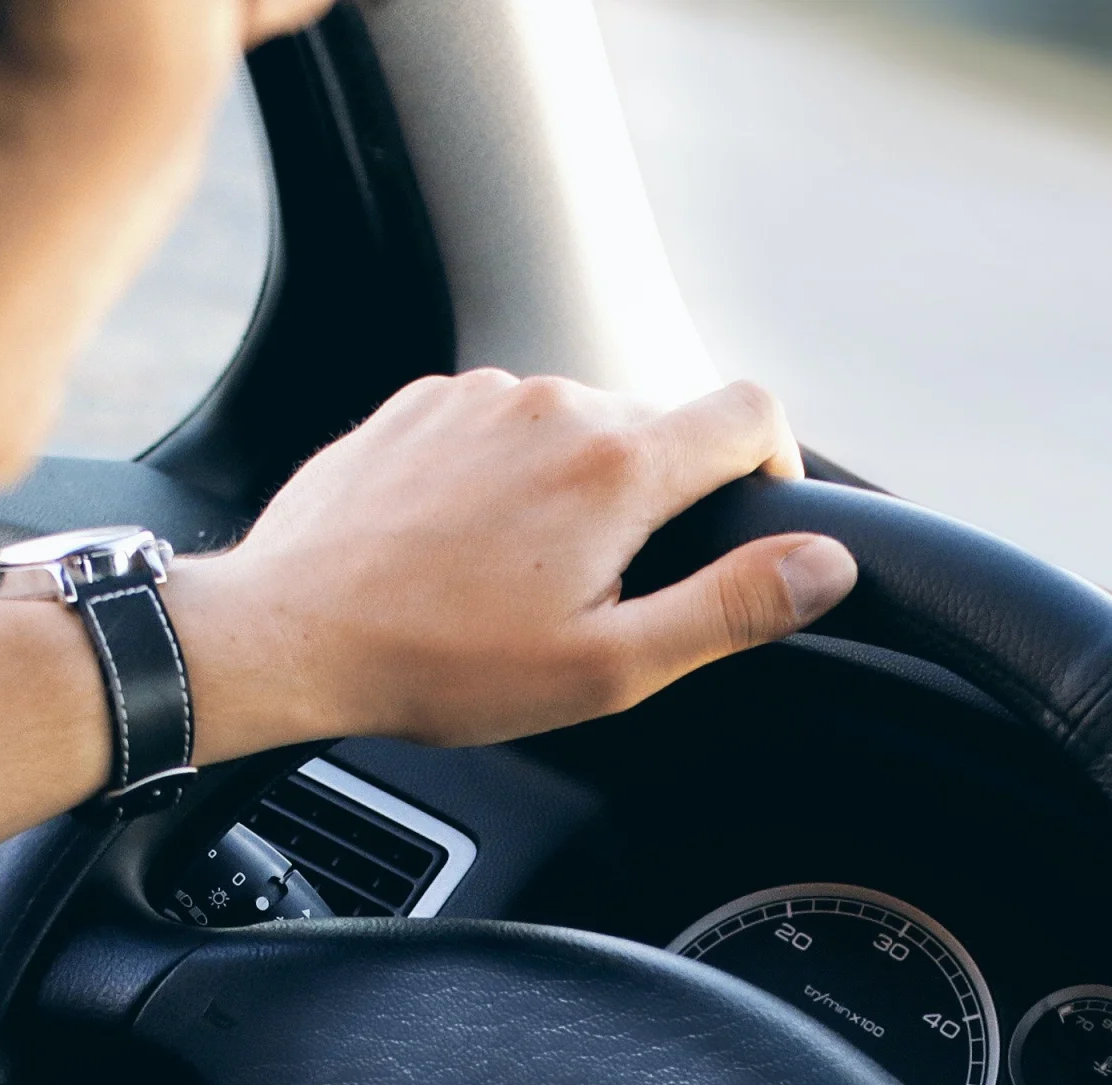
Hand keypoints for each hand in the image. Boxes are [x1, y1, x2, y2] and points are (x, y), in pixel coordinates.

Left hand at [170, 372, 860, 757]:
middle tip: (603, 593)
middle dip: (656, 501)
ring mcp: (482, 393)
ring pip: (575, 426)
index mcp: (618, 464)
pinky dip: (505, 475)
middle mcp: (556, 402)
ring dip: (574, 488)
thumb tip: (826, 565)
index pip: (752, 413)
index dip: (774, 465)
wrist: (286, 631)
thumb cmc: (439, 663)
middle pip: (658, 426)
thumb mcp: (607, 665)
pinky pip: (499, 424)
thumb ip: (730, 608)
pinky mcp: (422, 402)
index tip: (750, 521)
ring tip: (518, 578)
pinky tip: (462, 547)